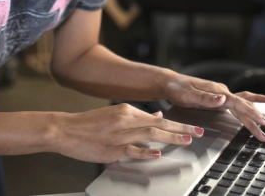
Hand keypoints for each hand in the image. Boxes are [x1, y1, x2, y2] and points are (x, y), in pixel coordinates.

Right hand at [54, 104, 204, 162]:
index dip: (177, 123)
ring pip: (149, 135)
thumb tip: (157, 115)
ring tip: (186, 140)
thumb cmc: (89, 124)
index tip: (193, 127)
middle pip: (159, 125)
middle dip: (181, 129)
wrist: (65, 129)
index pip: (158, 118)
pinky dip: (145, 151)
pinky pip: (132, 150)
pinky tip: (158, 153)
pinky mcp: (111, 149)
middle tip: (198, 132)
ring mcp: (119, 135)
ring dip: (170, 138)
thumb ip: (138, 116)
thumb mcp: (115, 114)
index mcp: (127, 110)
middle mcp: (125, 120)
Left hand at [163, 73, 264, 141]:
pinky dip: (249, 105)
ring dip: (256, 114)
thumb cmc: (178, 89)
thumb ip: (206, 98)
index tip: (262, 120)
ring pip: (243, 105)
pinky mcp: (218, 97)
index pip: (238, 102)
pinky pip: (237, 102)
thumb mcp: (188, 95)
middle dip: (258, 118)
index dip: (251, 112)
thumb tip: (223, 99)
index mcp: (217, 91)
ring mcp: (221, 94)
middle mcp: (222, 91)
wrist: (171, 83)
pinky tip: (257, 107)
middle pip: (244, 106)